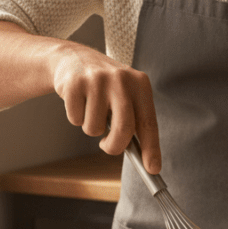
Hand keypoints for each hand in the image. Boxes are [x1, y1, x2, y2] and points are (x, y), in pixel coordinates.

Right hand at [50, 44, 160, 172]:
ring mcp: (97, 80)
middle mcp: (121, 79)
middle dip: (114, 146)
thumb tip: (144, 160)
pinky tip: (79, 102)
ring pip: (95, 128)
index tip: (153, 169)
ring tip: (91, 110)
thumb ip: (134, 121)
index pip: (148, 122)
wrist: (75, 59)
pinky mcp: (74, 83)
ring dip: (91, 128)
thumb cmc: (106, 87)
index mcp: (140, 83)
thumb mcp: (125, 96)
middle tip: (107, 146)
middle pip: (124, 128)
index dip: (151, 148)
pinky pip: (76, 119)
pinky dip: (76, 118)